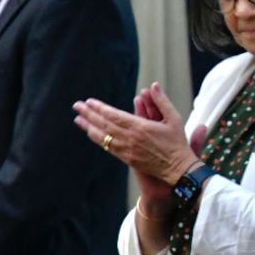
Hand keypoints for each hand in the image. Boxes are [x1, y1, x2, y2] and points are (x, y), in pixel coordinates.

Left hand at [73, 82, 203, 186]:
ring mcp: (127, 149)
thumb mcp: (174, 118)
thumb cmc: (177, 142)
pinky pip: (108, 147)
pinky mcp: (127, 158)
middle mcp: (130, 138)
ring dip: (89, 127)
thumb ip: (162, 101)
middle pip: (104, 124)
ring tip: (78, 119)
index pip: (114, 115)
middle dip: (89, 114)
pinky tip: (91, 133)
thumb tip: (153, 86)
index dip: (100, 108)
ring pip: (103, 137)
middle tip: (77, 106)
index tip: (89, 101)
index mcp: (140, 127)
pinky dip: (97, 139)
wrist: (178, 168)